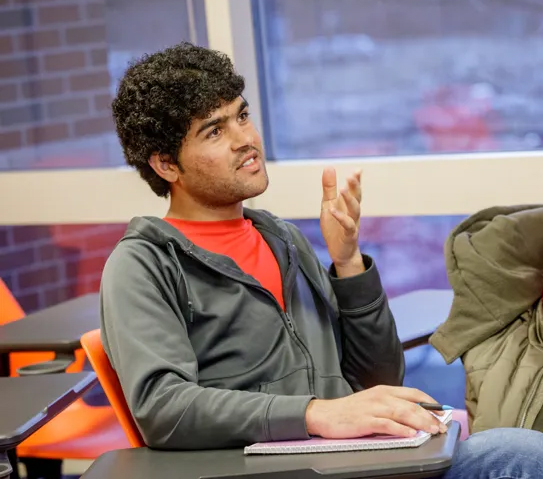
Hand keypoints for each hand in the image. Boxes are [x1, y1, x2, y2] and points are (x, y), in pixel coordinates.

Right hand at [305, 385, 447, 438]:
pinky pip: (386, 425)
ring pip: (402, 413)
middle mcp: (380, 396)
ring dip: (421, 422)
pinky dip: (400, 429)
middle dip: (430, 416)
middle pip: (411, 404)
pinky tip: (411, 434)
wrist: (325, 414)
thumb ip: (391, 405)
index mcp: (383, 390)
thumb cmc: (350, 410)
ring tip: (433, 430)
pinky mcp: (365, 421)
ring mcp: (372, 408)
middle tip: (442, 427)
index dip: (430, 403)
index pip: (413, 393)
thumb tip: (414, 414)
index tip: (443, 412)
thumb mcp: (373, 402)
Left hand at [320, 167, 363, 276]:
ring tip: (342, 189)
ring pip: (355, 210)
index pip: (355, 190)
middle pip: (358, 198)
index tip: (358, 170)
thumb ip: (329, 188)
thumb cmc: (335, 228)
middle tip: (351, 175)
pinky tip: (332, 210)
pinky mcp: (349, 235)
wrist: (340, 252)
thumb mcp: (328, 205)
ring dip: (350, 199)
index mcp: (349, 205)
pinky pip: (347, 225)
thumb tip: (329, 167)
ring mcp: (353, 224)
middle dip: (355, 186)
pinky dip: (340, 217)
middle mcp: (354, 213)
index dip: (357, 180)